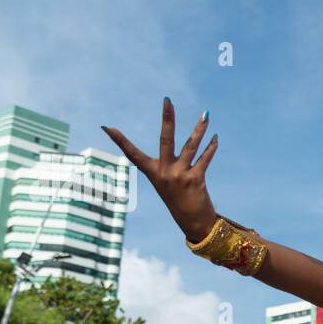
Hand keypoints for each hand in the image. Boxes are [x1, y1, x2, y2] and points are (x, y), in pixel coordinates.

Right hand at [103, 98, 218, 240]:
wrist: (192, 223)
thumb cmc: (179, 200)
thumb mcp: (168, 182)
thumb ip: (171, 163)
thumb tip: (177, 147)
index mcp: (153, 173)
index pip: (132, 154)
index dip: (119, 141)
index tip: (106, 127)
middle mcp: (165, 172)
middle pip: (165, 139)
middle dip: (167, 118)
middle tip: (167, 100)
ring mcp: (179, 175)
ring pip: (191, 146)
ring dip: (199, 128)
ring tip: (206, 113)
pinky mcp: (195, 179)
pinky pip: (205, 159)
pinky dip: (211, 147)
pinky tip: (216, 137)